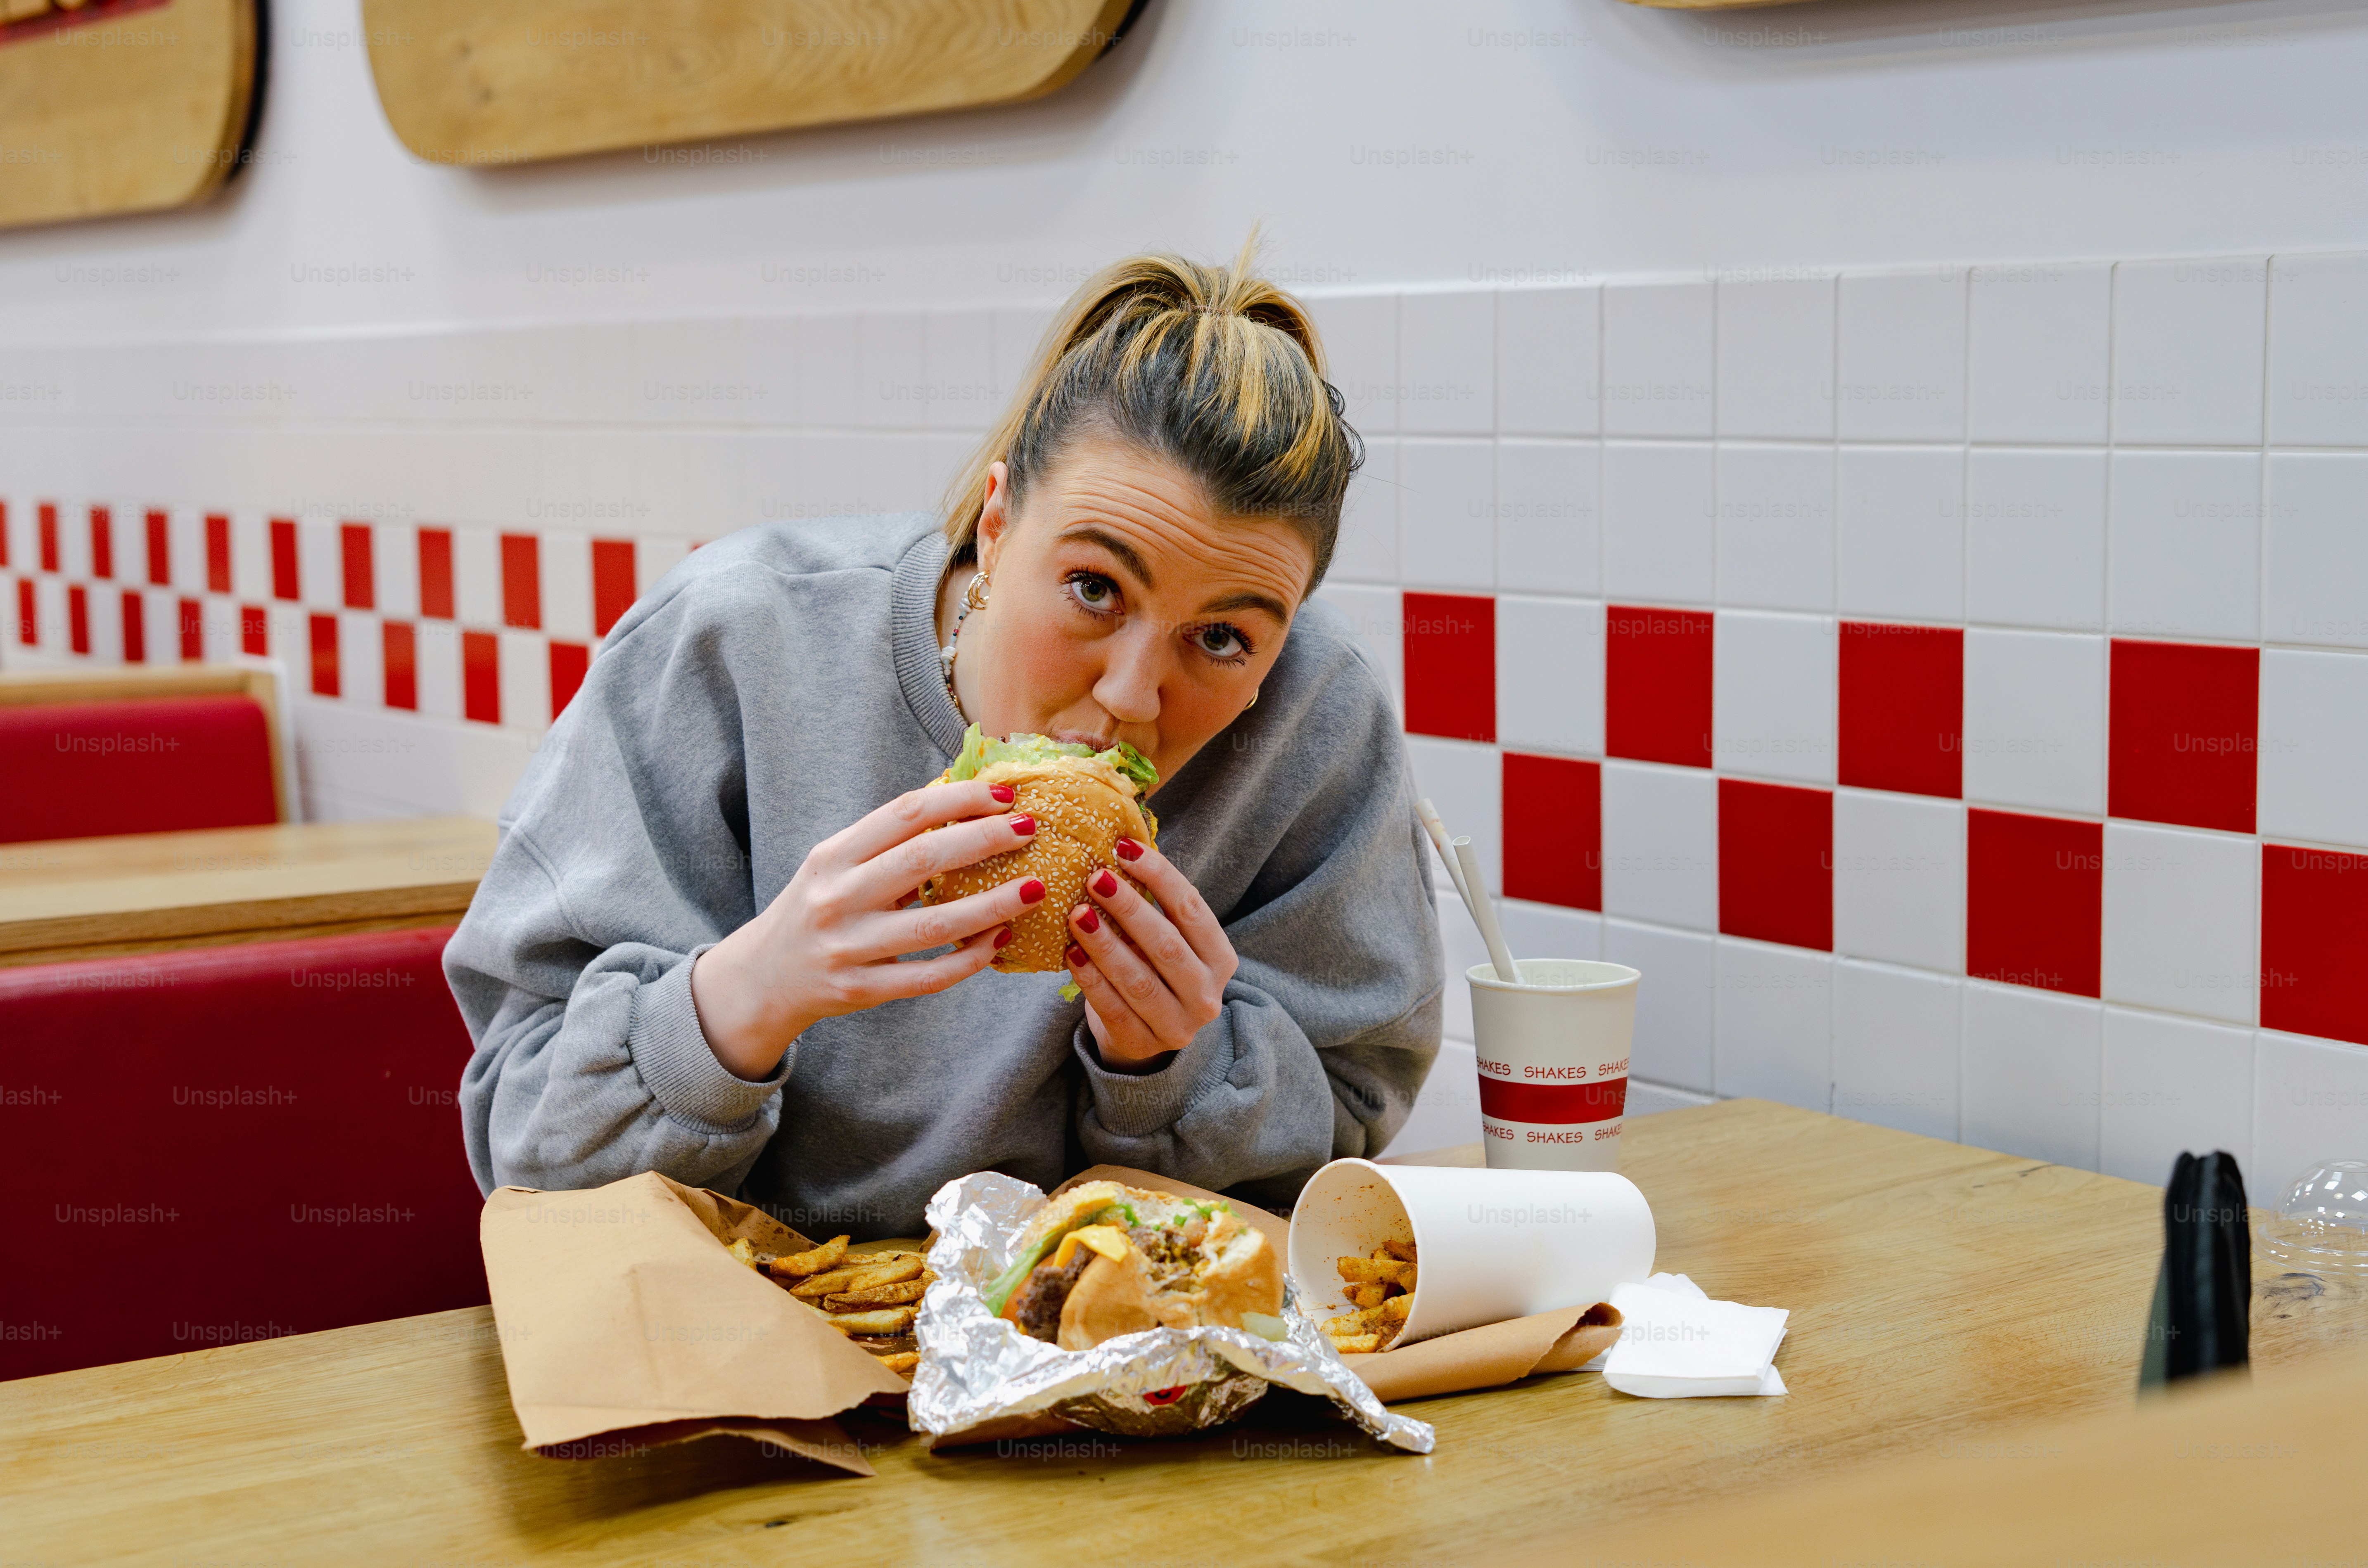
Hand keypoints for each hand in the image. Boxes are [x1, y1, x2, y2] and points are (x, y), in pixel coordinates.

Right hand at [690, 781, 1049, 1078]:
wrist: (764, 977)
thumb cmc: (817, 908)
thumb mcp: (837, 865)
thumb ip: (888, 842)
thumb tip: (967, 808)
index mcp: (833, 855)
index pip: (905, 813)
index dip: (960, 799)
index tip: (1005, 795)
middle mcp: (837, 897)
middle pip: (923, 860)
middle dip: (985, 841)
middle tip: (1030, 831)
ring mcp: (848, 947)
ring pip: (934, 925)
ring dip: (992, 905)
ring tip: (1034, 889)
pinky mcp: (860, 989)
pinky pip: (927, 977)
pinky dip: (969, 960)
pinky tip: (1000, 941)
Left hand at [1064, 835, 1236, 1070]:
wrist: (1145, 1037)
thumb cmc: (1154, 973)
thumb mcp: (1166, 940)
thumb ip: (1155, 906)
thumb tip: (1120, 847)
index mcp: (1220, 959)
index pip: (1191, 909)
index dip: (1159, 875)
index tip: (1123, 848)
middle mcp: (1207, 995)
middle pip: (1167, 945)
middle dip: (1129, 908)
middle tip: (1095, 878)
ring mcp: (1177, 1026)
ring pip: (1139, 980)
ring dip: (1105, 944)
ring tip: (1077, 914)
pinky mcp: (1143, 1045)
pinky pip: (1113, 1009)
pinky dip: (1091, 979)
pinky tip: (1071, 953)